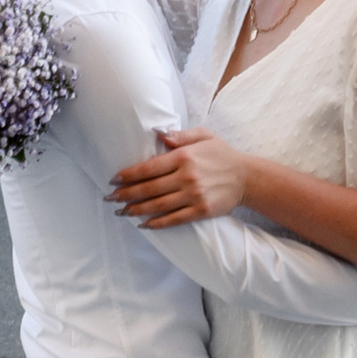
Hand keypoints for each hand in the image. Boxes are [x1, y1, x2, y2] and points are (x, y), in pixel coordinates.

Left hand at [109, 127, 248, 228]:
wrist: (246, 177)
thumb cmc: (222, 154)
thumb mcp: (204, 136)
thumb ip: (180, 135)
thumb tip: (158, 134)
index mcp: (184, 157)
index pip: (149, 168)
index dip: (128, 175)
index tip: (114, 180)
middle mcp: (186, 177)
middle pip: (149, 188)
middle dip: (126, 194)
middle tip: (110, 198)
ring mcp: (193, 196)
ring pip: (158, 205)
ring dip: (136, 210)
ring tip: (121, 212)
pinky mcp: (201, 211)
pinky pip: (174, 219)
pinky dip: (157, 223)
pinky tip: (144, 224)